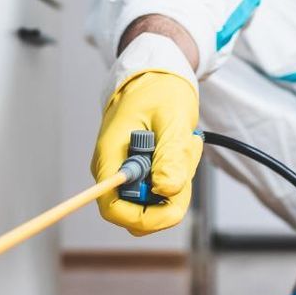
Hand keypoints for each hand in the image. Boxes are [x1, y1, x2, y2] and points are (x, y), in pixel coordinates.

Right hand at [91, 68, 201, 235]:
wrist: (157, 76)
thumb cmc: (160, 91)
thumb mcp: (172, 119)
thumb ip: (170, 155)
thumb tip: (167, 190)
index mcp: (110, 158)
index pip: (114, 209)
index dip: (143, 218)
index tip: (173, 206)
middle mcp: (114, 172)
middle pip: (139, 211)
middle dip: (170, 195)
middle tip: (186, 158)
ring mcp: (127, 173)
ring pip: (156, 201)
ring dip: (179, 179)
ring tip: (185, 143)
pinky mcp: (142, 172)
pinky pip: (163, 187)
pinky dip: (179, 173)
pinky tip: (182, 145)